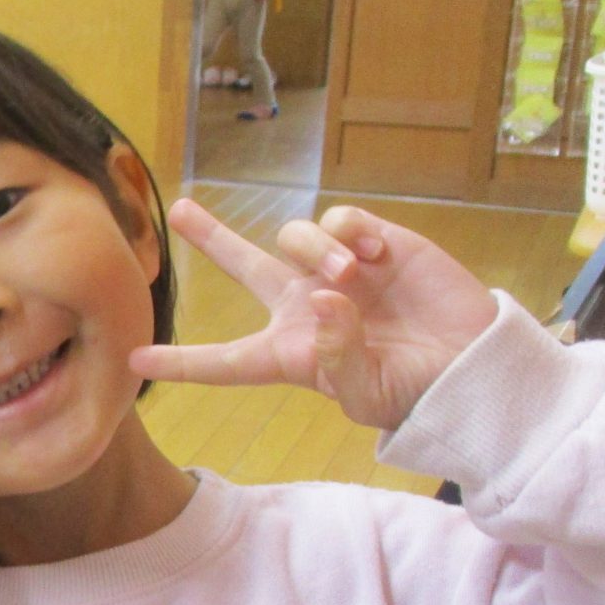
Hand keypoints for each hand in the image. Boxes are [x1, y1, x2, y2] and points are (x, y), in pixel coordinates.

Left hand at [128, 199, 497, 430]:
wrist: (471, 365)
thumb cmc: (412, 390)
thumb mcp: (366, 394)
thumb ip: (337, 356)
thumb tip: (324, 301)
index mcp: (288, 354)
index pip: (223, 360)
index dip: (180, 362)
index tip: (134, 359)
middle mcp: (302, 307)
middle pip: (244, 266)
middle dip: (211, 236)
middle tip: (178, 210)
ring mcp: (337, 272)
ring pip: (292, 237)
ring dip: (314, 250)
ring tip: (352, 276)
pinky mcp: (375, 243)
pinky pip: (341, 221)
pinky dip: (351, 233)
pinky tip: (376, 256)